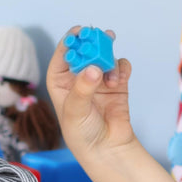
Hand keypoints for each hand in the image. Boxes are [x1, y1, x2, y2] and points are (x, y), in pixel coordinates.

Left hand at [46, 27, 133, 160]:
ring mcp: (98, 80)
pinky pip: (120, 66)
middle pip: (85, 52)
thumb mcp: (76, 112)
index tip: (78, 32)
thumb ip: (83, 89)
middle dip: (92, 44)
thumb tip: (93, 68)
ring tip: (110, 69)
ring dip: (108, 57)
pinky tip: (119, 78)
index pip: (62, 57)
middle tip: (100, 37)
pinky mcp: (116, 84)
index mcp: (60, 83)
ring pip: (104, 56)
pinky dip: (121, 68)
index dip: (69, 43)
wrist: (107, 149)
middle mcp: (78, 79)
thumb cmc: (82, 134)